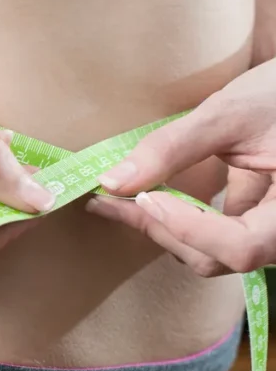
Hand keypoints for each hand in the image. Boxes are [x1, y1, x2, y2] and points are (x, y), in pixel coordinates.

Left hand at [88, 59, 275, 275]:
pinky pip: (217, 235)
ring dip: (166, 229)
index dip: (190, 229)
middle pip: (221, 256)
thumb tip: (113, 182)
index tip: (145, 199)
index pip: (243, 246)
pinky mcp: (259, 221)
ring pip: (216, 253)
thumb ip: (172, 149)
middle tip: (111, 203)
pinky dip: (178, 219)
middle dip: (163, 230)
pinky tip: (142, 198)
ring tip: (117, 203)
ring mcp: (273, 230)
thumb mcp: (229, 114)